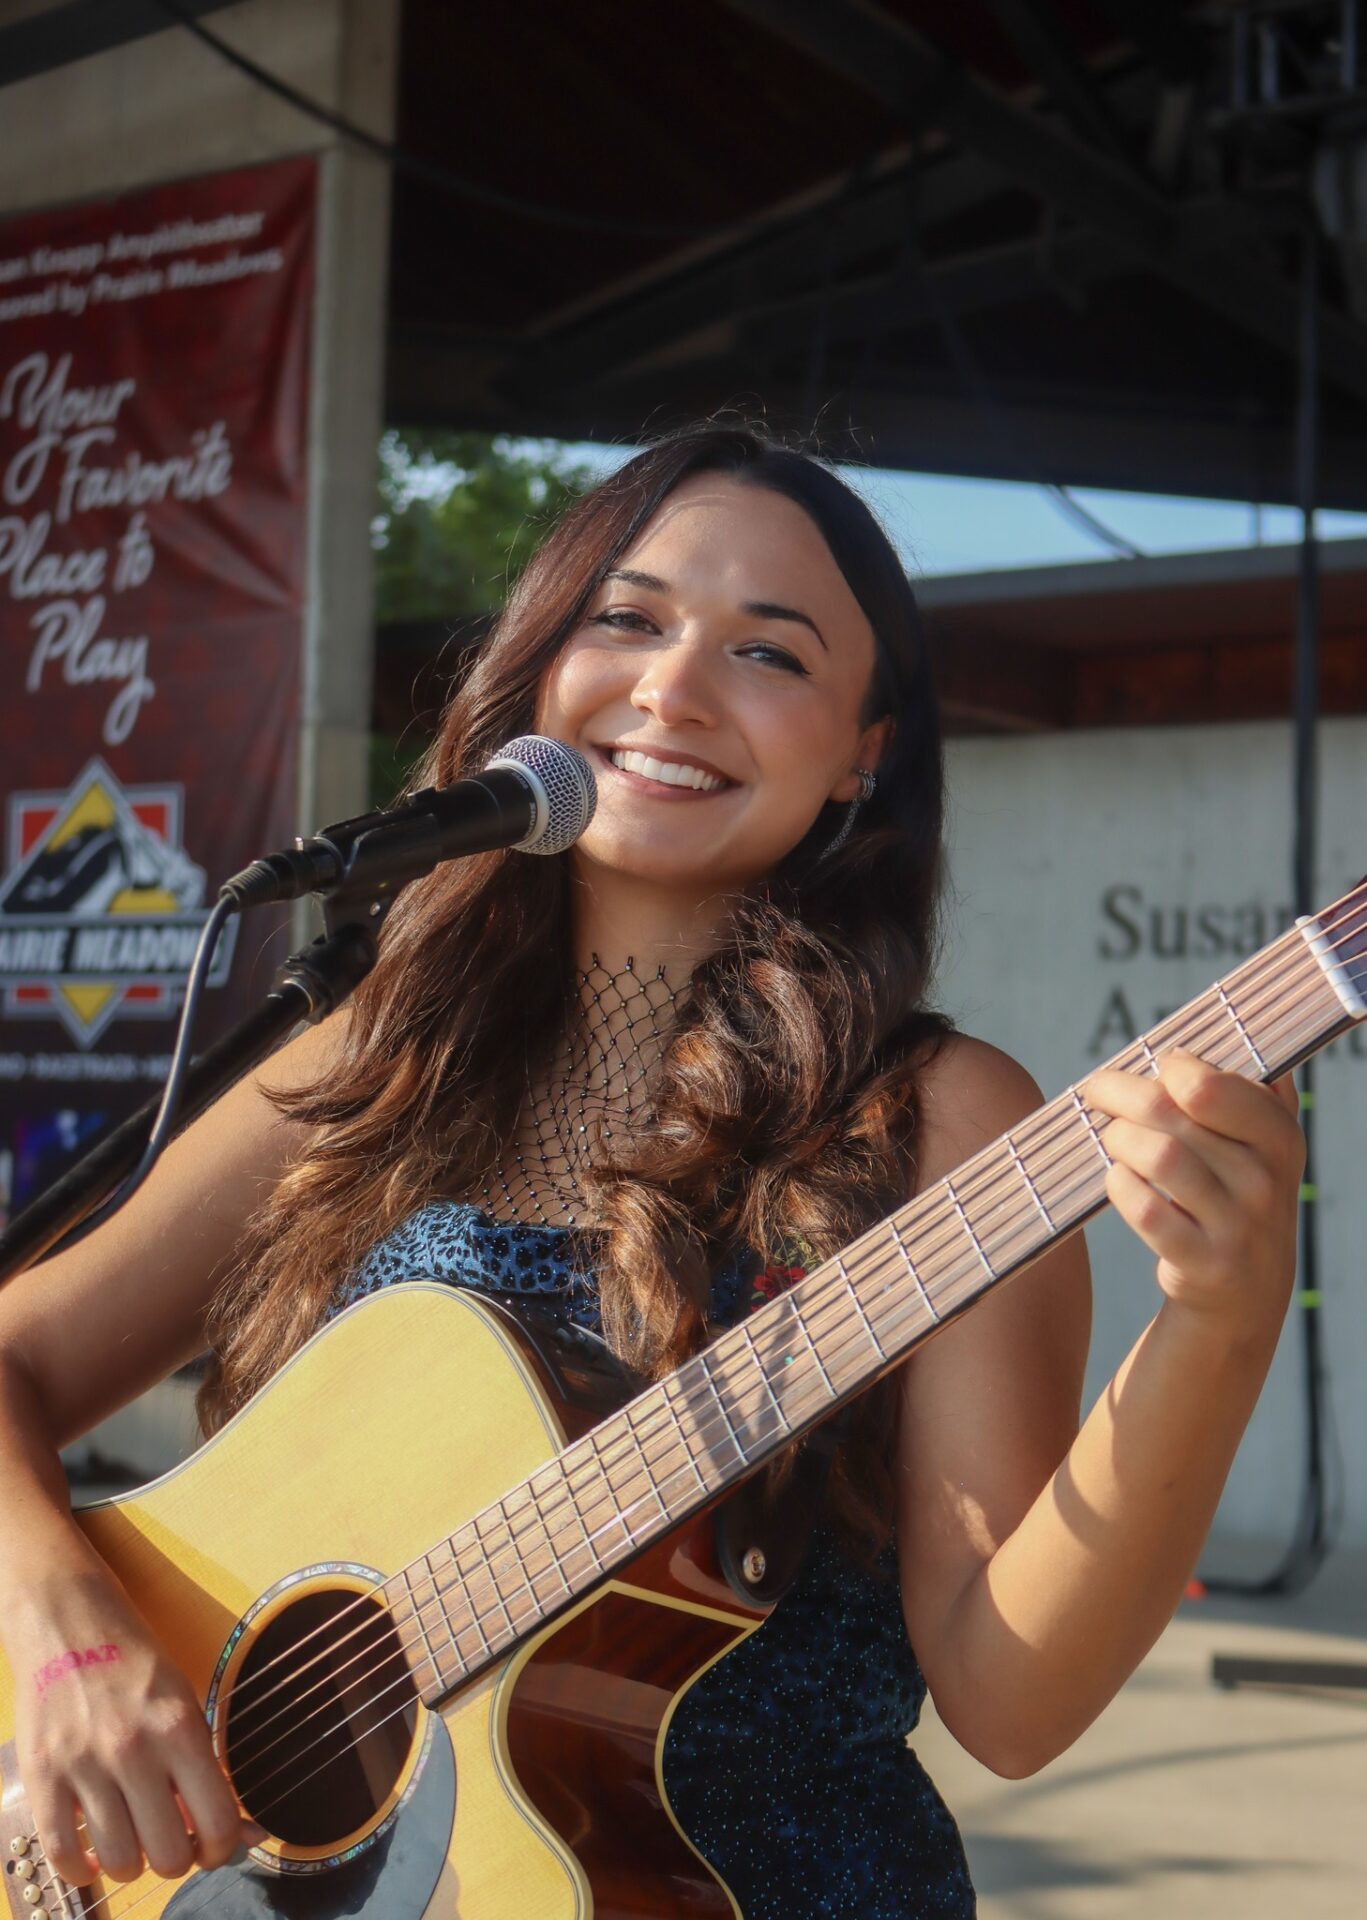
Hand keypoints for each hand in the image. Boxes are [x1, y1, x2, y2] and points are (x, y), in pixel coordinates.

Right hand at [12, 1572, 259, 1887]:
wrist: (69, 1622)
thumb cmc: (135, 1663)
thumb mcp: (185, 1703)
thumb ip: (207, 1770)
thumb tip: (248, 1835)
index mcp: (181, 1727)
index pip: (218, 1822)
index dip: (222, 1849)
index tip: (214, 1845)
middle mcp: (134, 1749)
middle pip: (169, 1855)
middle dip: (177, 1858)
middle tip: (170, 1839)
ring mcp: (84, 1764)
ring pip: (120, 1863)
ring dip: (131, 1864)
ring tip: (131, 1840)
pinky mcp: (42, 1775)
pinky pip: (63, 1854)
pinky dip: (81, 1869)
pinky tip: (91, 1854)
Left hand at [1080, 1048, 1304, 1342]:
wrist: (1245, 1288)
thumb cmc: (1236, 1193)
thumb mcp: (1261, 1143)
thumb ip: (1249, 1088)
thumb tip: (1203, 1033)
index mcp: (1279, 1135)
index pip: (1211, 1083)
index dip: (1169, 1067)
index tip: (1151, 1065)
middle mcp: (1266, 1179)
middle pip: (1172, 1112)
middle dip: (1122, 1094)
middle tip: (1099, 1092)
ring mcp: (1237, 1224)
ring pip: (1158, 1156)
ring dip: (1118, 1139)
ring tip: (1112, 1138)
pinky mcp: (1204, 1263)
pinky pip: (1145, 1209)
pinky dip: (1119, 1186)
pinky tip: (1119, 1180)